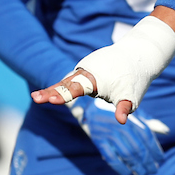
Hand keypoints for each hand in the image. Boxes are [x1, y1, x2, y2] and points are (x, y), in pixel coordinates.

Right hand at [31, 16, 174, 122]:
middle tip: (35, 98)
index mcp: (95, 78)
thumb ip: (124, 107)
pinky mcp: (87, 69)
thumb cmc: (135, 77)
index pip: (76, 89)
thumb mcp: (131, 94)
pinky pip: (73, 78)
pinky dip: (62, 86)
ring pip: (67, 81)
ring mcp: (85, 69)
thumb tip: (122, 121)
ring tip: (36, 97)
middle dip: (51, 92)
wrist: (139, 54)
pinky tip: (48, 94)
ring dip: (53, 89)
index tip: (51, 100)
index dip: (63, 95)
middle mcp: (87, 71)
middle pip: (66, 84)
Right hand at [71, 96, 169, 174]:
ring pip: (127, 155)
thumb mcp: (135, 115)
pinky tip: (127, 174)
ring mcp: (110, 135)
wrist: (92, 108)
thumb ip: (150, 124)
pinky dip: (120, 168)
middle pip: (139, 148)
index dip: (156, 149)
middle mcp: (123, 127)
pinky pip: (111, 158)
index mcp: (133, 120)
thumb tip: (167, 131)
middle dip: (148, 162)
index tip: (161, 160)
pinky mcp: (99, 141)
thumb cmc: (119, 114)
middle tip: (153, 171)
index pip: (148, 137)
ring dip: (136, 167)